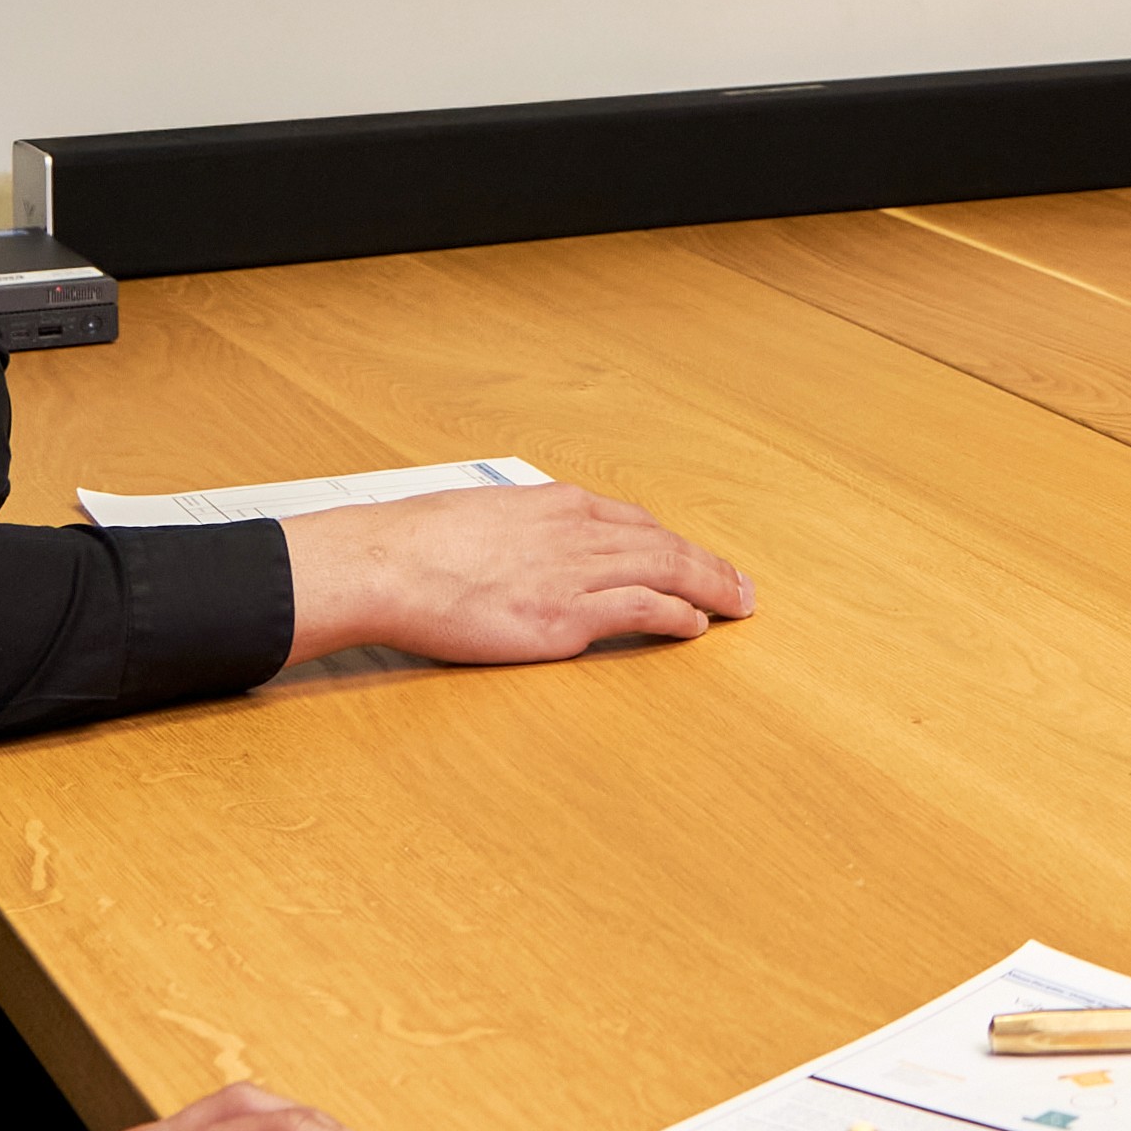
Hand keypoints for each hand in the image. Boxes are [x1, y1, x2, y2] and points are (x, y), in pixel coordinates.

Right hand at [286, 482, 754, 663]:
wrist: (389, 563)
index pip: (635, 521)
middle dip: (710, 565)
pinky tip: (696, 625)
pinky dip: (678, 615)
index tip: (694, 557)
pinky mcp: (568, 615)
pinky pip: (644, 609)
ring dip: (711, 588)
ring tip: (738, 604)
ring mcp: (576, 572)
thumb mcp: (481, 518)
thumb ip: (518, 534)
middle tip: (742, 585)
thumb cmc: (417, 545)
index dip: (673, 543)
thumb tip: (520, 554)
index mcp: (557, 505)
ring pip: (668, 571)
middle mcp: (578, 531)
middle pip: (666, 544)